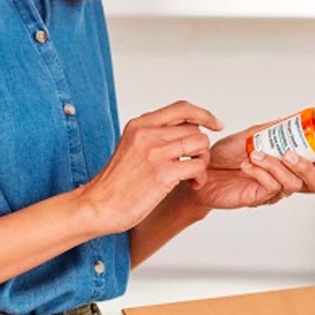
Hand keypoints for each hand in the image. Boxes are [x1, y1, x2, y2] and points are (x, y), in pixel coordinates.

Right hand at [80, 101, 222, 232]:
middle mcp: (147, 134)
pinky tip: (191, 185)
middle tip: (195, 164)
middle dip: (202, 147)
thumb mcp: (130, 147)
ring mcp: (155, 153)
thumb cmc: (115, 183)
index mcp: (139, 124)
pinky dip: (200, 177)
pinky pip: (198, 166)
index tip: (216, 124)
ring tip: (193, 175)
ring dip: (203, 161)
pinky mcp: (162, 174)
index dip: (204, 114)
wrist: (98, 206)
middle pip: (195, 128)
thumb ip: (153, 136)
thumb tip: (184, 131)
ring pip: (200, 144)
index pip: (181, 108)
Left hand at [190, 124, 314, 209]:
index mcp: (291, 167)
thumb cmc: (227, 154)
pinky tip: (248, 163)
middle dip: (308, 168)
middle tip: (290, 154)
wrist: (202, 167)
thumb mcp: (254, 135)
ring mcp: (272, 192)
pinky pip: (270, 188)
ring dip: (276, 166)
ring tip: (256, 153)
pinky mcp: (257, 199)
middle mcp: (286, 181)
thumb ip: (275, 129)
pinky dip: (261, 172)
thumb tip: (298, 116)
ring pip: (291, 184)